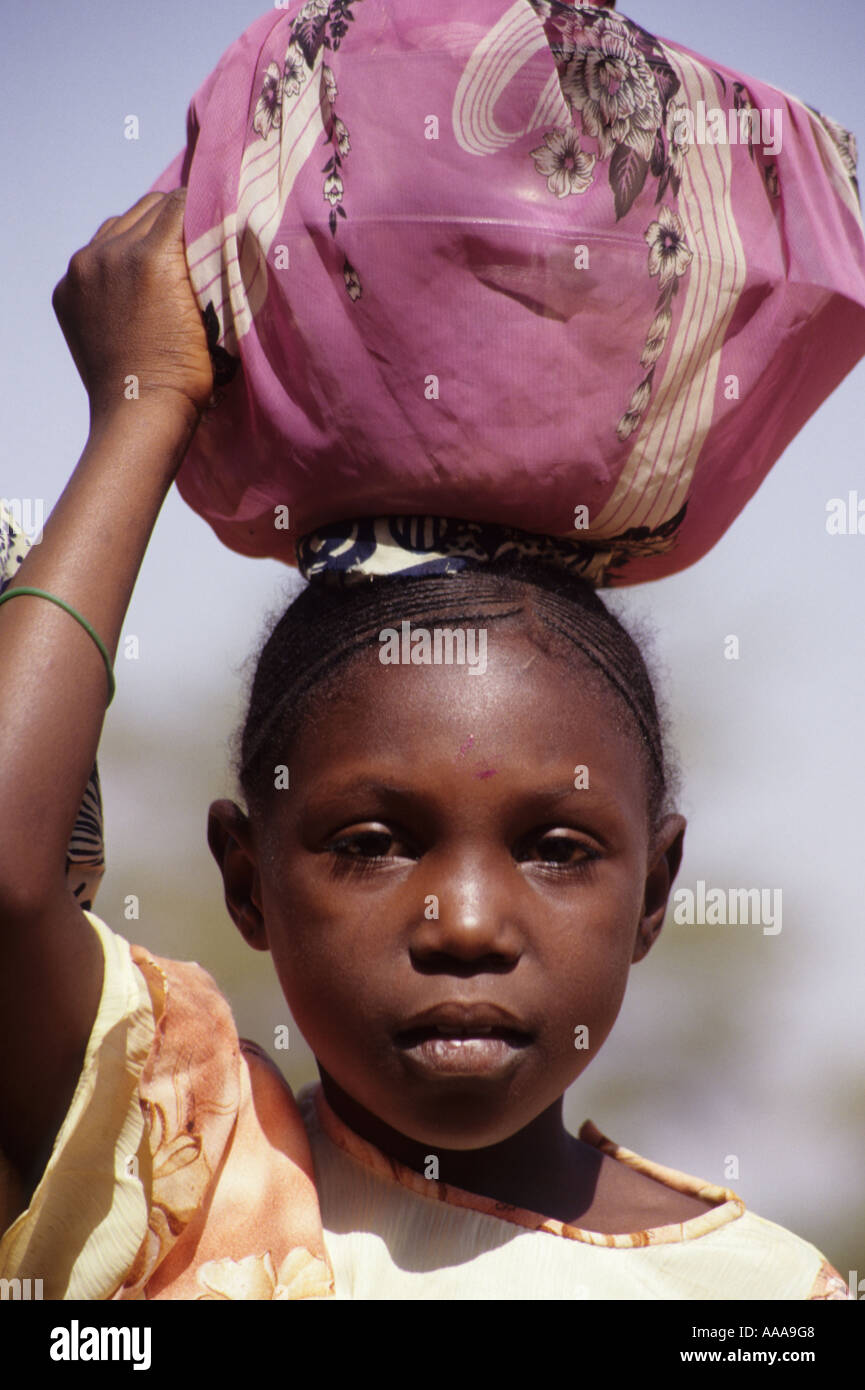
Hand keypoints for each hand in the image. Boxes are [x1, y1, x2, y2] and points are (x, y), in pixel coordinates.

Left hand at [52, 189, 214, 424]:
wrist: (141, 409)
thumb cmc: (188, 369)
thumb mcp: (207, 307)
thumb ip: (201, 259)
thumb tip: (205, 225)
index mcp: (151, 256)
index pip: (179, 202)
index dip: (200, 205)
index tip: (213, 213)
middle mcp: (110, 253)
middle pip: (147, 208)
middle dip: (171, 218)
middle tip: (191, 235)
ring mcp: (82, 272)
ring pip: (118, 226)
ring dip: (140, 235)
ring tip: (158, 260)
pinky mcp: (66, 291)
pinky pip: (93, 256)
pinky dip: (113, 261)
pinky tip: (130, 286)